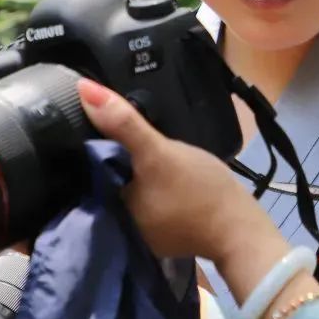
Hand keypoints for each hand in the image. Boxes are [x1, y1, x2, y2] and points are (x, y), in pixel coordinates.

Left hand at [79, 80, 289, 301]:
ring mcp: (137, 229)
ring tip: (122, 135)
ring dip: (124, 167)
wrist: (241, 228)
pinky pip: (141, 197)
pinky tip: (148, 165)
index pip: (81, 168)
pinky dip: (143, 182)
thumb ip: (123, 124)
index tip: (78, 113)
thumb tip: (83, 88)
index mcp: (107, 207)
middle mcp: (114, 222)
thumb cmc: (200, 192)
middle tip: (105, 118)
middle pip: (101, 176)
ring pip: (121, 186)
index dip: (80, 140)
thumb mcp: (159, 152)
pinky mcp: (157, 230)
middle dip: (104, 153)